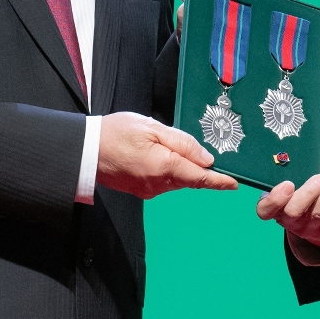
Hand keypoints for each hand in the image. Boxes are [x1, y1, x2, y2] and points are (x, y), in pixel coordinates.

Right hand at [98, 112, 237, 198]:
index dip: (219, 181)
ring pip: (177, 180)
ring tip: (163, 144)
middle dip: (198, 167)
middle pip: (190, 178)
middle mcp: (158, 184)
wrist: (85, 150)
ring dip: (181, 167)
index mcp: (164, 167)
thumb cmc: (115, 134)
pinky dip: (168, 171)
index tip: (234, 184)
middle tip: (196, 149)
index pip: (200, 177)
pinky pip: (164, 182)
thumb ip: (182, 142)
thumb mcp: (152, 128)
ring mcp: (149, 190)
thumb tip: (206, 158)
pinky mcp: (141, 190)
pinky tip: (157, 155)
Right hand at [255, 173, 319, 249]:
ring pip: (318, 214)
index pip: (265, 210)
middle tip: (319, 178)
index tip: (288, 184)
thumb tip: (298, 152)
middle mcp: (290, 221)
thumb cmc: (294, 198)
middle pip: (294, 212)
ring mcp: (309, 227)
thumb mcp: (285, 190)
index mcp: (276, 209)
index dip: (275, 199)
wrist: (308, 226)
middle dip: (307, 194)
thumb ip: (288, 176)